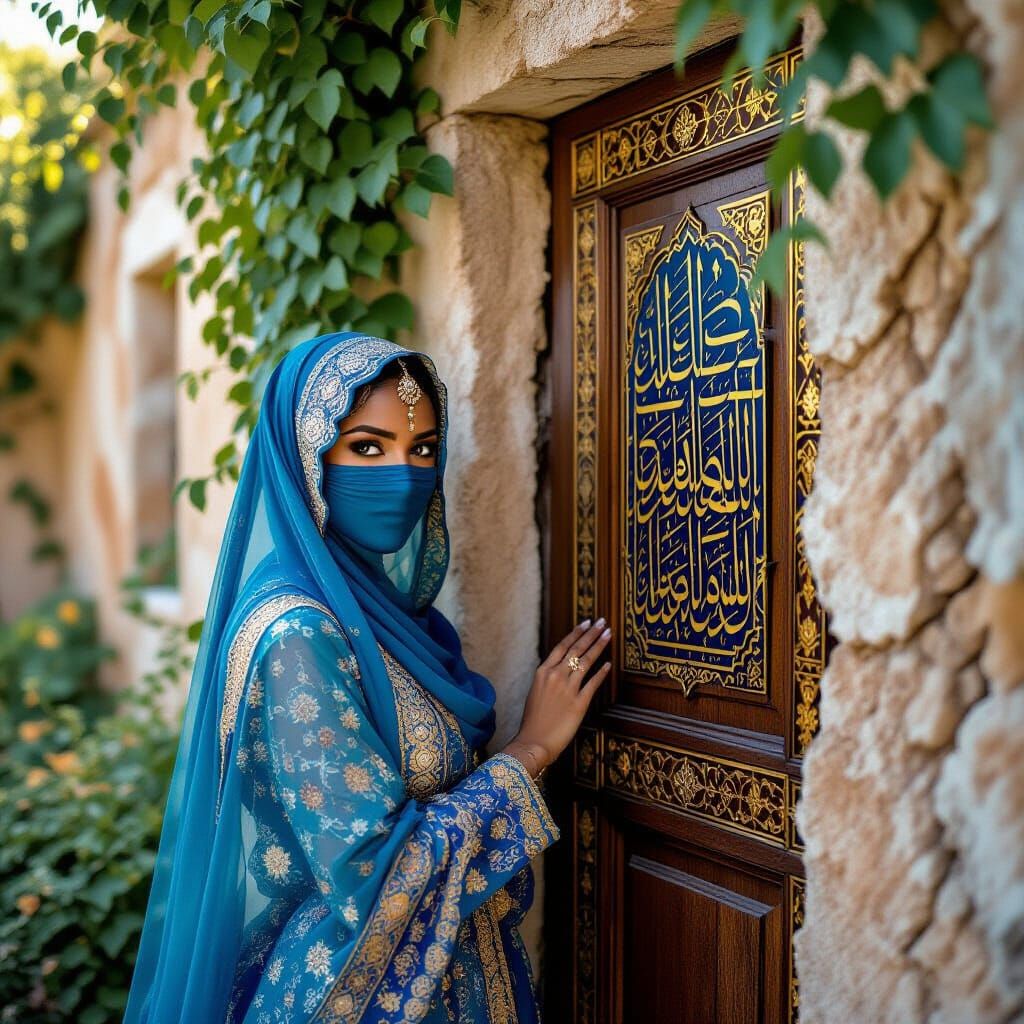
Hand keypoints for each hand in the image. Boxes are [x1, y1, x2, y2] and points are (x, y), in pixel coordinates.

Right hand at [504, 618, 612, 774]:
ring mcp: (567, 688)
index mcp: (543, 672)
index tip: (587, 622)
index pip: (563, 646)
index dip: (576, 633)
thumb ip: (548, 678)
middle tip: (603, 622)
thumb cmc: (533, 720)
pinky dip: (602, 673)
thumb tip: (561, 668)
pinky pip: (593, 683)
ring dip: (598, 646)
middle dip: (591, 634)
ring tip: (608, 635)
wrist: (533, 741)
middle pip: (577, 649)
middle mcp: (555, 676)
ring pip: (586, 661)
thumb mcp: (536, 692)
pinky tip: (609, 664)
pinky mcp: (579, 703)